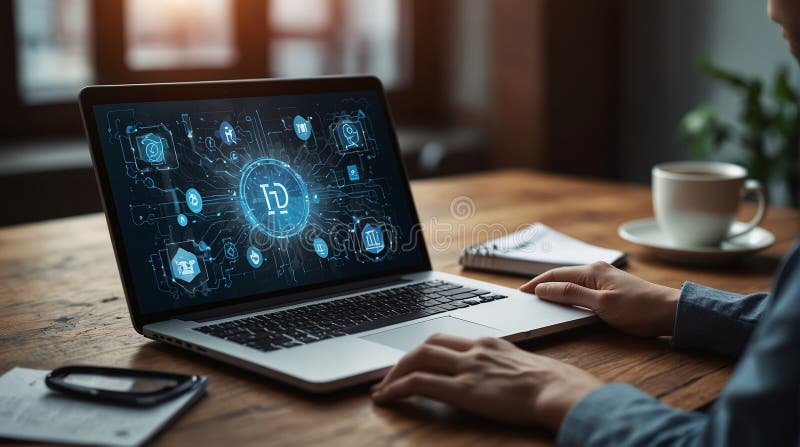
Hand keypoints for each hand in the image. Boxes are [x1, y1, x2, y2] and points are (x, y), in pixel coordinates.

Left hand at [371, 334, 602, 430]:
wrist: (563, 390)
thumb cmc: (554, 384)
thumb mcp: (524, 366)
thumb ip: (504, 367)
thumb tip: (496, 378)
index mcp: (489, 343)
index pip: (447, 339)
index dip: (424, 350)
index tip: (412, 362)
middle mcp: (475, 349)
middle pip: (427, 343)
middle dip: (403, 358)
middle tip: (389, 376)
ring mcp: (468, 367)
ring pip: (417, 358)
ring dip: (394, 372)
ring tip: (382, 388)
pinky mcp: (464, 389)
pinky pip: (419, 383)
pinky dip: (397, 388)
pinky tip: (387, 398)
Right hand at [520, 262, 679, 336]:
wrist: (672, 313)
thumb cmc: (639, 309)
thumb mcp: (601, 304)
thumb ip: (571, 294)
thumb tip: (544, 288)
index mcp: (592, 271)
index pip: (556, 274)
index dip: (537, 283)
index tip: (522, 292)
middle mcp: (597, 270)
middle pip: (563, 276)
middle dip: (544, 284)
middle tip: (527, 295)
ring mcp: (605, 279)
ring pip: (573, 282)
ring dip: (556, 289)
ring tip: (542, 298)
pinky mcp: (612, 289)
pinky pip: (583, 288)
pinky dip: (569, 294)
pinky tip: (567, 302)